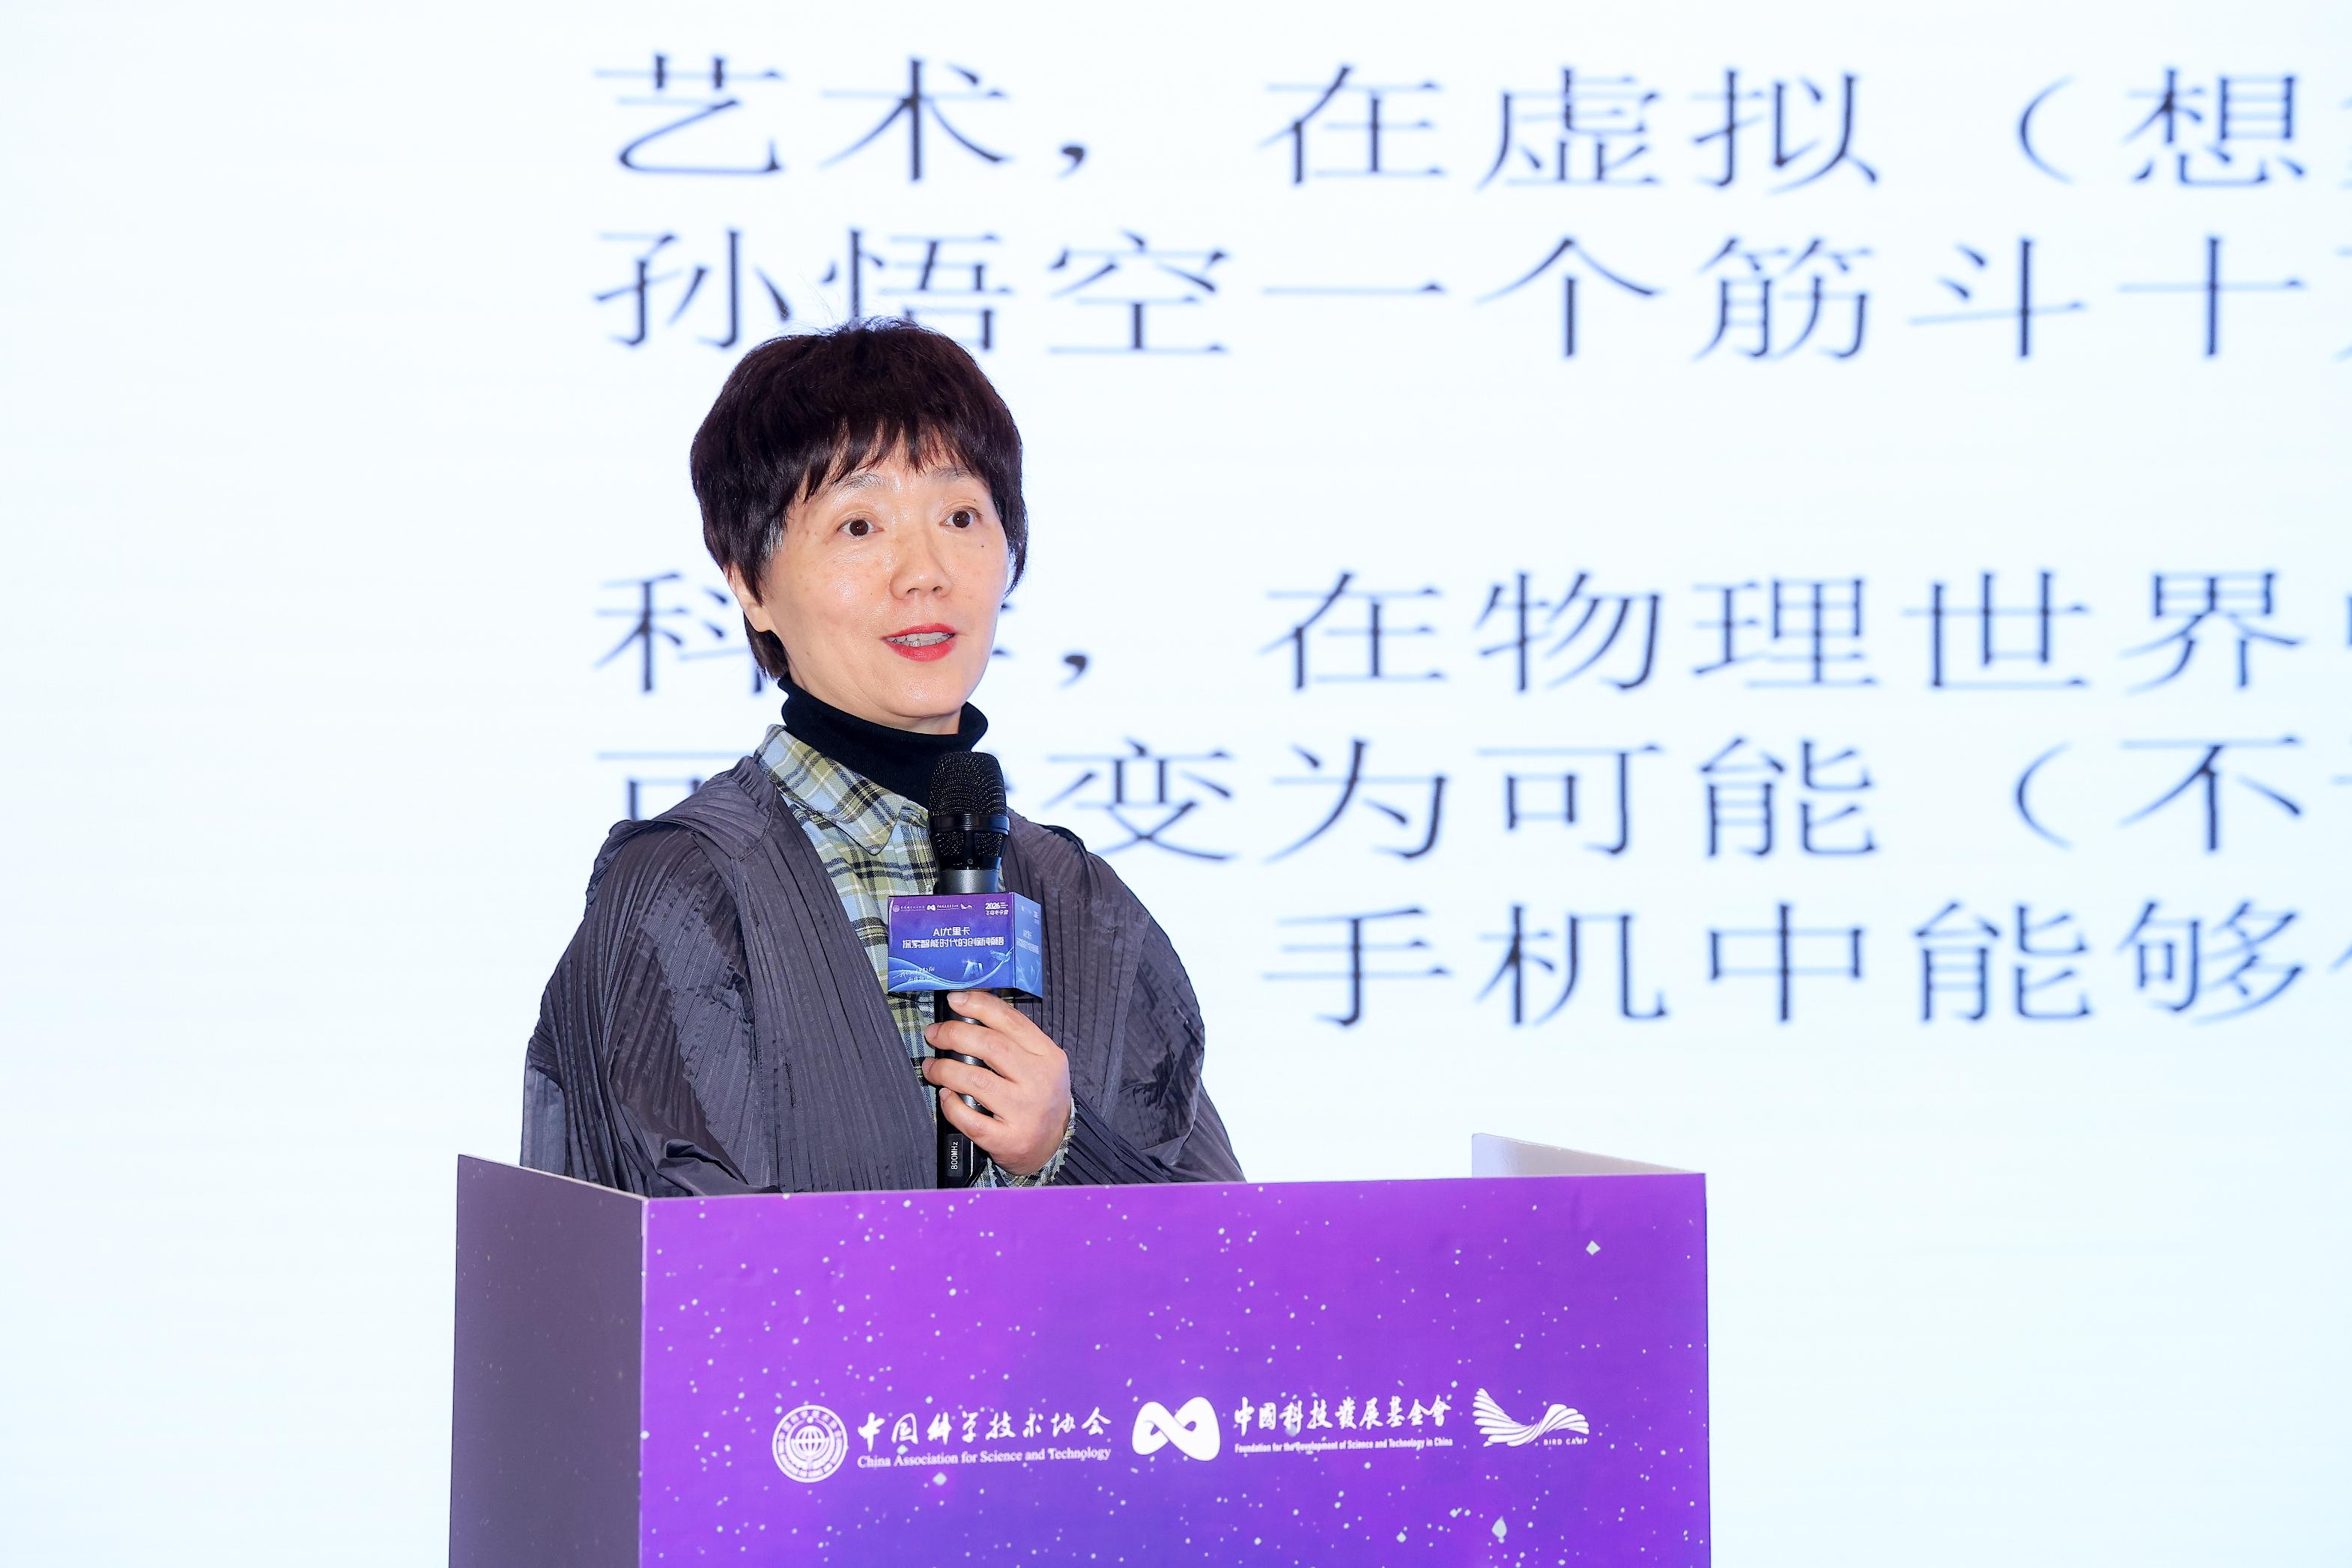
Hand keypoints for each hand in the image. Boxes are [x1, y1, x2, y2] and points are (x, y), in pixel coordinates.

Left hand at [920, 990, 1073, 1177]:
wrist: (1053, 1144)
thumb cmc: (1038, 1095)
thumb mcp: (1039, 1062)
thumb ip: (1012, 1040)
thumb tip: (967, 1012)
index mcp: (1047, 1055)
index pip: (1011, 1021)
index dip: (979, 1006)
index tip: (955, 1001)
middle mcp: (1039, 1081)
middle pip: (991, 1046)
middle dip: (954, 1034)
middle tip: (934, 1034)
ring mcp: (1024, 1112)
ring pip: (975, 1080)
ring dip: (945, 1069)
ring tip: (932, 1066)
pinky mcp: (1008, 1139)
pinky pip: (970, 1119)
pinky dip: (951, 1105)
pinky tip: (945, 1096)